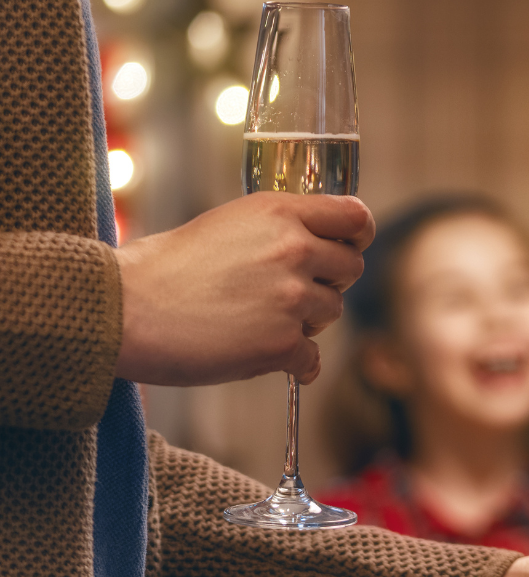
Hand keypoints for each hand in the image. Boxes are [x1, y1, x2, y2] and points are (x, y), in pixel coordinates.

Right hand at [115, 192, 374, 385]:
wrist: (124, 310)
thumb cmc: (165, 268)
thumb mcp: (226, 225)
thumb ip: (278, 231)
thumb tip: (318, 246)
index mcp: (279, 212)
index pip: (355, 217)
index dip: (356, 236)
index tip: (347, 247)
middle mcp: (294, 249)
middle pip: (351, 268)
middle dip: (328, 282)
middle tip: (289, 292)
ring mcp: (292, 298)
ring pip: (332, 312)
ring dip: (306, 320)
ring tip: (257, 319)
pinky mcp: (283, 342)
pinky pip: (312, 359)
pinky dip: (294, 364)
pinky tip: (267, 357)